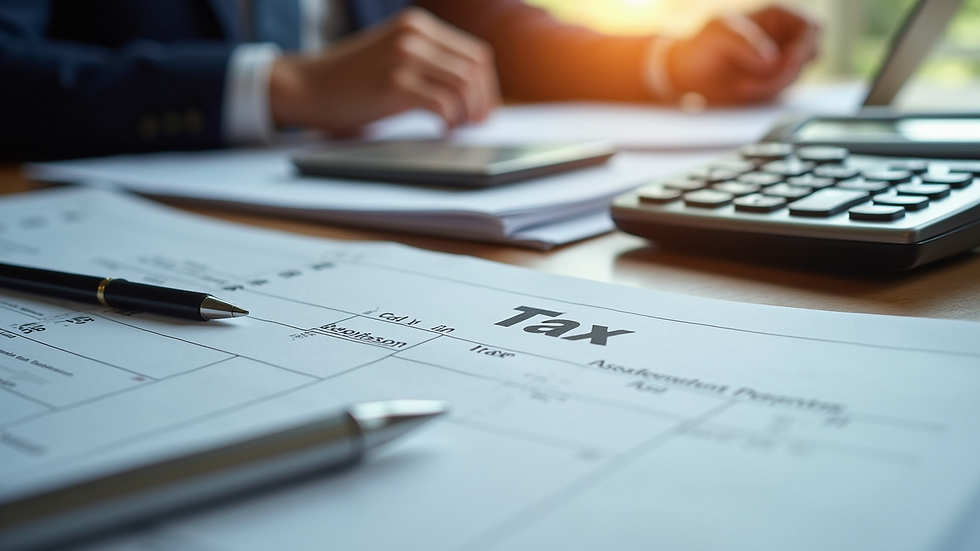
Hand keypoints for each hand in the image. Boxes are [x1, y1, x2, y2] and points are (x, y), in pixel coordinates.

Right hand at [269, 8, 498, 133]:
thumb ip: (429, 66)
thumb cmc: (352, 81)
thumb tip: (474, 96)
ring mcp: (403, 56)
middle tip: (476, 124)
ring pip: (463, 85)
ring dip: (468, 112)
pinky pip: (442, 104)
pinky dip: (450, 121)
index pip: (475, 53)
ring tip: (458, 128)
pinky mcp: (393, 82)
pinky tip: (443, 130)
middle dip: (483, 101)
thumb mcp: (395, 59)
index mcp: (418, 25)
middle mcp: (414, 34)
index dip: (487, 86)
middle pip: (475, 68)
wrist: (307, 86)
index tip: (483, 110)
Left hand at [668, 5, 818, 104]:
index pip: (811, 26)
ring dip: (773, 85)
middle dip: (789, 69)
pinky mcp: (773, 84)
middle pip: (811, 53)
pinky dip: (767, 94)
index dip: (804, 45)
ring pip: (798, 76)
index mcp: (777, 16)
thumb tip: (772, 60)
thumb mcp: (718, 34)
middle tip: (764, 76)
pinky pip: (785, 92)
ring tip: (742, 86)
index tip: (786, 63)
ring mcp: (780, 62)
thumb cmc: (700, 47)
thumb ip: (746, 42)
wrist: (686, 76)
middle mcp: (783, 39)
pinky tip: (745, 90)